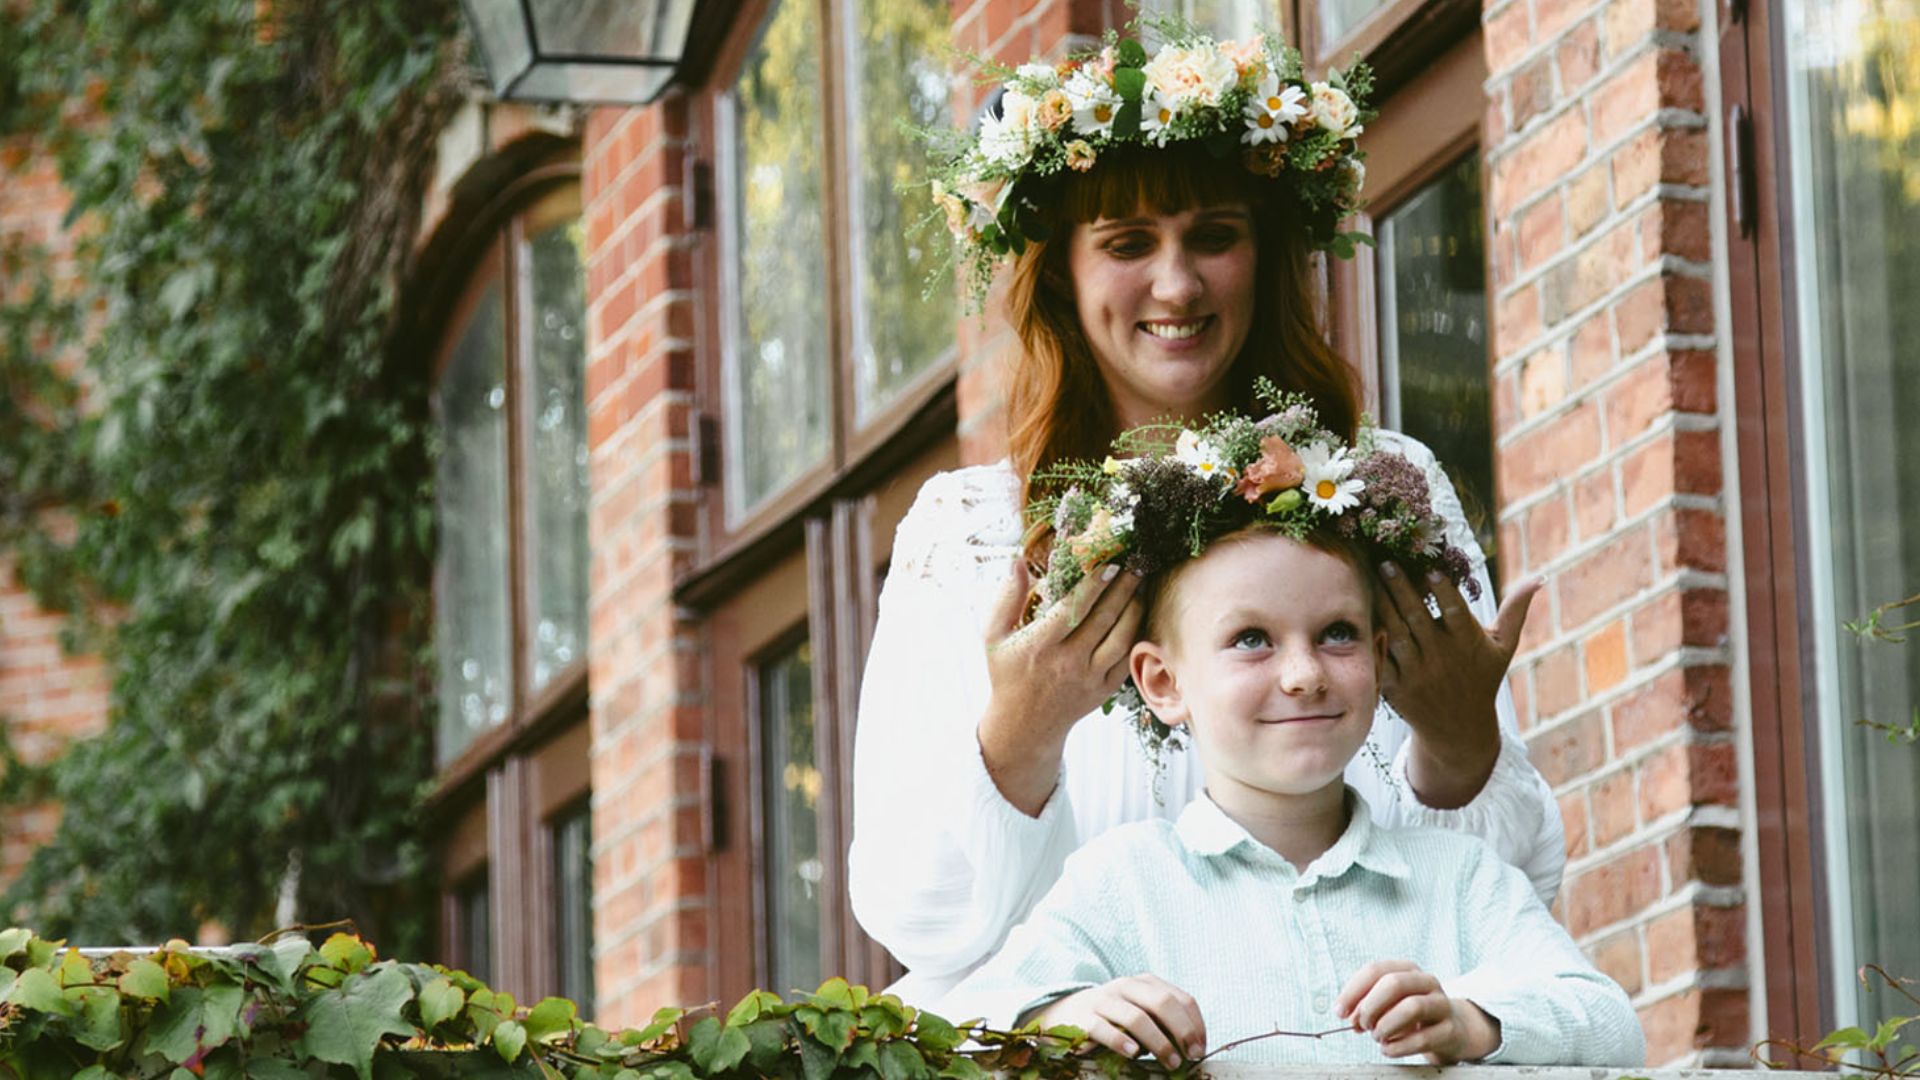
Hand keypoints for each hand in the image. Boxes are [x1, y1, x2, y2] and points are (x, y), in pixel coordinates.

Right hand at [978, 558, 1143, 814]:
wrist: (1023, 725)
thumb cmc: (1007, 674)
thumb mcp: (994, 637)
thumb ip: (1007, 598)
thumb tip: (1018, 560)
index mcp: (1040, 646)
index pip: (1072, 609)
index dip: (1093, 585)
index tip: (1107, 561)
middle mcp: (1067, 662)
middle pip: (1103, 619)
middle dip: (1123, 588)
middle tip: (1137, 563)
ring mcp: (1089, 678)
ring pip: (1121, 638)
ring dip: (1134, 609)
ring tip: (1141, 585)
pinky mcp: (1103, 690)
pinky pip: (1126, 660)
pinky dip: (1136, 635)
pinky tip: (1139, 614)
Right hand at [1036, 975, 1207, 1067]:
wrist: (1062, 1013)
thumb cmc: (1112, 1017)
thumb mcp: (1139, 1012)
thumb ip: (1162, 1022)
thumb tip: (1191, 1046)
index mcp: (1144, 983)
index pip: (1180, 998)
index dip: (1195, 1024)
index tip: (1201, 1048)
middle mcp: (1125, 986)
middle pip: (1162, 1003)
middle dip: (1182, 1031)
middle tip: (1191, 1055)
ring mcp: (1103, 1000)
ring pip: (1137, 1017)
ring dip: (1159, 1042)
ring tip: (1170, 1062)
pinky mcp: (1083, 1018)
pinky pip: (1105, 1029)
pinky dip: (1122, 1041)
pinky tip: (1133, 1054)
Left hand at [1335, 960, 1499, 1063]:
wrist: (1452, 1030)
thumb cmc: (1411, 1015)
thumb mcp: (1388, 1004)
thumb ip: (1366, 1005)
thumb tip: (1348, 1016)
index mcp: (1407, 969)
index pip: (1375, 970)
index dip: (1353, 991)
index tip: (1340, 1012)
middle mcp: (1426, 982)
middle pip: (1394, 984)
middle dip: (1371, 1006)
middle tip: (1363, 1025)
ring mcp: (1441, 1004)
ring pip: (1412, 1007)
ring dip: (1386, 1026)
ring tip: (1378, 1037)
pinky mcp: (1450, 1030)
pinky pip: (1423, 1038)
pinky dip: (1399, 1046)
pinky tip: (1388, 1049)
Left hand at [1377, 563, 1539, 808]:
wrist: (1458, 729)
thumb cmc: (1482, 678)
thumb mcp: (1503, 646)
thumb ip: (1515, 610)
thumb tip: (1538, 577)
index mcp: (1467, 643)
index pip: (1455, 611)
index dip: (1443, 590)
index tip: (1432, 567)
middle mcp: (1441, 656)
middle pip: (1418, 618)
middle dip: (1402, 589)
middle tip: (1387, 561)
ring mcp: (1416, 672)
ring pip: (1396, 634)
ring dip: (1382, 606)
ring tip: (1370, 578)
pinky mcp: (1395, 685)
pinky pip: (1380, 658)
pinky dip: (1371, 638)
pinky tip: (1360, 614)